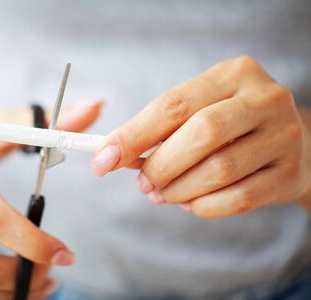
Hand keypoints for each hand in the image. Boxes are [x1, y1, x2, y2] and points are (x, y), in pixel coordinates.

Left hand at [91, 55, 310, 217]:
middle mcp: (264, 99)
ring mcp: (283, 137)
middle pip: (201, 134)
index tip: (103, 159)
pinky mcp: (290, 174)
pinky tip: (190, 203)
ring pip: (219, 170)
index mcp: (232, 74)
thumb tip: (112, 154)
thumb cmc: (228, 125)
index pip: (173, 104)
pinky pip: (239, 199)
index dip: (133, 134)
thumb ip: (158, 128)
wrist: (290, 144)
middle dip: (160, 165)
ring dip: (178, 190)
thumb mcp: (197, 110)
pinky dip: (204, 206)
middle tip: (142, 183)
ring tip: (162, 194)